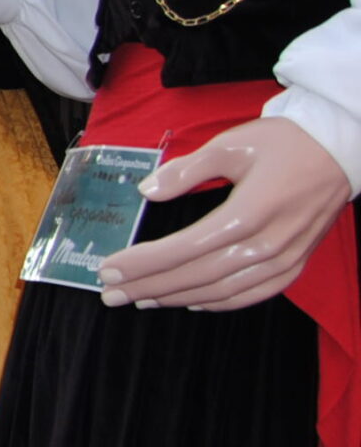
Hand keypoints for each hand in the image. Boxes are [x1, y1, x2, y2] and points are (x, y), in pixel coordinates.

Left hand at [99, 118, 352, 310]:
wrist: (340, 150)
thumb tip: (147, 190)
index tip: (109, 268)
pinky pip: (252, 295)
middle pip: (196, 276)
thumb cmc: (284, 143)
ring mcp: (284, 260)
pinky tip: (190, 302)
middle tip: (111, 293)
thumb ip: (185, 170)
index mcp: (248, 214)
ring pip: (221, 291)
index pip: (183, 249)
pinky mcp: (295, 265)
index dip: (143, 263)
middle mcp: (266, 245)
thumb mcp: (230, 145)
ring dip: (176, 298)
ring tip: (140, 299)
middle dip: (148, 286)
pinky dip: (218, 303)